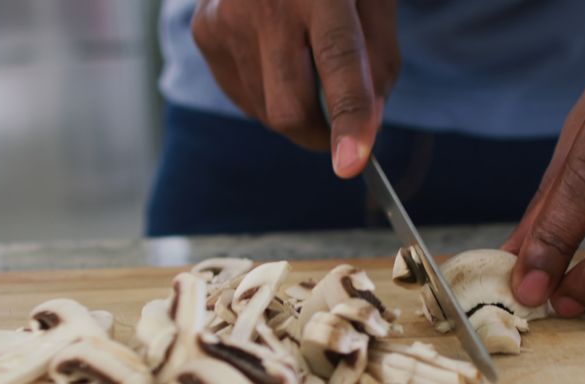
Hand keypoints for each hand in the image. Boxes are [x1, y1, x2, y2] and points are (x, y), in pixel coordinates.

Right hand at [192, 0, 399, 177]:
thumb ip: (379, 62)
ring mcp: (226, 20)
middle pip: (289, 109)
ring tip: (303, 62)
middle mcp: (265, 4)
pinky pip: (244, 98)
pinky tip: (276, 57)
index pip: (337, 62)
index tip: (352, 165)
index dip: (348, 118)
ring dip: (296, 111)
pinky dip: (270, 97)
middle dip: (320, 136)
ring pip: (266, 113)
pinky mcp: (205, 34)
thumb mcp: (375, 1)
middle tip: (340, 129)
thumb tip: (367, 127)